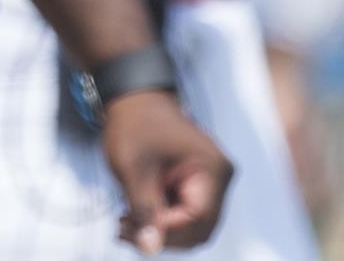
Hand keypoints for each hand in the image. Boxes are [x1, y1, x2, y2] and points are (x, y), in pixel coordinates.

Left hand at [100, 91, 231, 253]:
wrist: (134, 96)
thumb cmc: (135, 124)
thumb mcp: (134, 168)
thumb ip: (145, 210)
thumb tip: (149, 249)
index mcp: (212, 170)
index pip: (198, 219)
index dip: (166, 231)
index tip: (133, 227)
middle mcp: (219, 178)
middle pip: (198, 228)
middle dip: (162, 235)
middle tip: (125, 231)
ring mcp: (210, 181)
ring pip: (190, 224)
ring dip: (159, 229)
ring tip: (124, 223)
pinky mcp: (197, 183)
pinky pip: (184, 212)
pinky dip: (160, 218)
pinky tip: (133, 214)